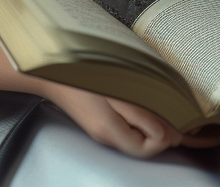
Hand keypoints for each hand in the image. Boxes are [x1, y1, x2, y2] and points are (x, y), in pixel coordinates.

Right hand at [41, 81, 182, 157]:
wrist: (49, 71)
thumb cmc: (80, 76)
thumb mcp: (115, 92)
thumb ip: (141, 114)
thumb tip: (168, 134)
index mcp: (110, 132)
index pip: (148, 149)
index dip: (164, 136)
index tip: (171, 117)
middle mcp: (105, 137)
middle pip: (142, 144)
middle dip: (157, 129)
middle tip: (165, 106)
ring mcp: (100, 131)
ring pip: (134, 136)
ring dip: (146, 121)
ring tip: (151, 100)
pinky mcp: (97, 122)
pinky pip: (123, 127)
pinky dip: (134, 117)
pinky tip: (134, 100)